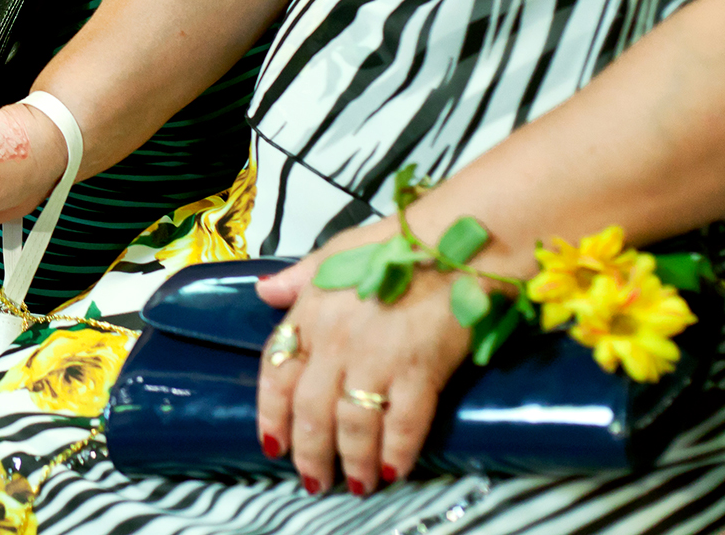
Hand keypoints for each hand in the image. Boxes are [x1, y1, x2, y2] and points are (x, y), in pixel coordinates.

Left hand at [252, 217, 474, 496]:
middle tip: (315, 480)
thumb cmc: (400, 242)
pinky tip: (395, 470)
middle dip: (310, 451)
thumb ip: (299, 278)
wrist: (460, 240)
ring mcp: (377, 356)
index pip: (276, 369)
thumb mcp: (337, 251)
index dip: (271, 411)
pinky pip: (403, 424)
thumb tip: (263, 291)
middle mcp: (337, 338)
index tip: (272, 442)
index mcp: (312, 309)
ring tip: (356, 484)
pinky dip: (397, 453)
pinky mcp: (421, 369)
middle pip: (309, 409)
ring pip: (352, 425)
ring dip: (352, 462)